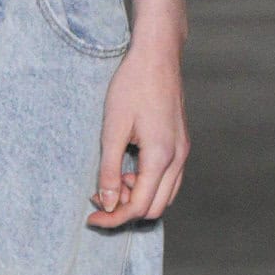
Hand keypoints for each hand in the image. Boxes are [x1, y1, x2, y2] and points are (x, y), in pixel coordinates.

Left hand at [87, 35, 187, 227]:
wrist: (157, 56)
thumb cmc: (132, 86)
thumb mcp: (112, 129)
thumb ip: (110, 170)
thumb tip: (107, 203)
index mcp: (160, 157)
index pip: (139, 206)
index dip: (113, 217)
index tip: (91, 216)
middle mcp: (178, 159)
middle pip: (155, 208)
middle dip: (126, 210)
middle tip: (100, 197)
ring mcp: (183, 152)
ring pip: (165, 196)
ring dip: (139, 198)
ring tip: (114, 180)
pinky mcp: (181, 144)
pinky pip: (169, 180)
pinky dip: (149, 185)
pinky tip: (129, 169)